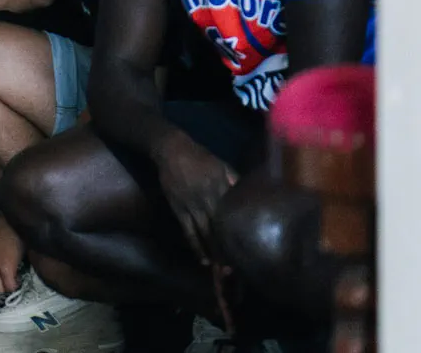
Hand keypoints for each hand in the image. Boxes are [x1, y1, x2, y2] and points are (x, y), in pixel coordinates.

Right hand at [154, 134, 236, 259]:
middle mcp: (207, 200)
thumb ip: (234, 181)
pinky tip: (202, 259)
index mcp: (220, 189)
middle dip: (226, 250)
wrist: (171, 150)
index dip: (239, 236)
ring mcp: (191, 206)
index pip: (232, 218)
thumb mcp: (221, 165)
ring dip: (212, 252)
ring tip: (221, 270)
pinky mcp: (178, 208)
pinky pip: (187, 231)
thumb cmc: (200, 157)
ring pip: (203, 234)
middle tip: (235, 270)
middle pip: (219, 230)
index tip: (248, 252)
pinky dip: (195, 246)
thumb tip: (249, 196)